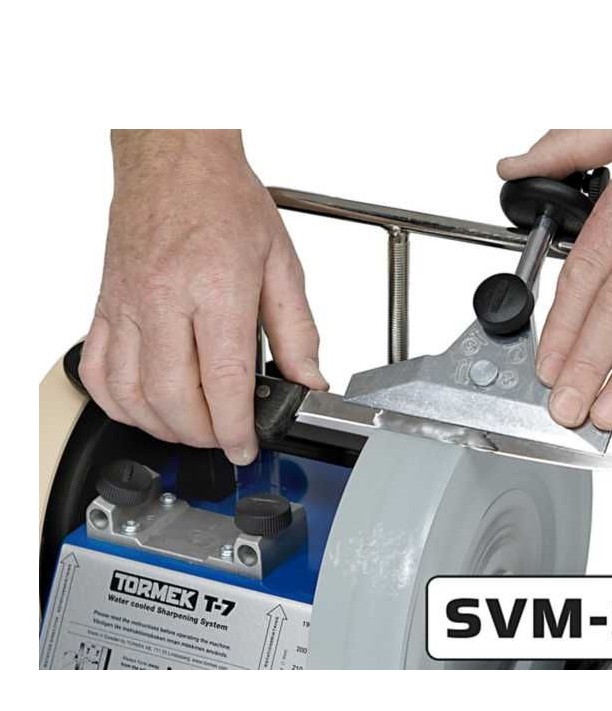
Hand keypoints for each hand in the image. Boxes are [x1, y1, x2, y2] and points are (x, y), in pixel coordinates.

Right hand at [80, 130, 326, 464]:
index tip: (246, 445)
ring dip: (161, 427)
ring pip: (129, 394)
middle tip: (224, 438)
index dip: (236, 427)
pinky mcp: (107, 306)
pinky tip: (144, 407)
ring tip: (191, 429)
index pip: (223, 381)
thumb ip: (298, 331)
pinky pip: (97, 370)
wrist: (175, 158)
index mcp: (216, 289)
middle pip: (173, 398)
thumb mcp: (282, 265)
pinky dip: (118, 403)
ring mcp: (128, 306)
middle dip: (202, 435)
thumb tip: (308, 380)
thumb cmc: (225, 201)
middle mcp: (164, 300)